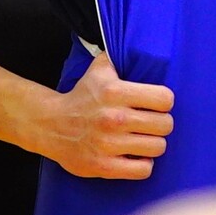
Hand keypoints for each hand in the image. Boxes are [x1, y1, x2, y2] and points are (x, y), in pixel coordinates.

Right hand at [35, 53, 174, 179]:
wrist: (51, 125)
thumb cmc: (81, 97)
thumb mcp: (98, 70)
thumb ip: (119, 57)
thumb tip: (140, 44)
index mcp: (114, 92)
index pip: (164, 99)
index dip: (163, 102)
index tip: (155, 105)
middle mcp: (114, 118)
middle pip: (165, 124)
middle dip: (160, 124)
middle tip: (150, 123)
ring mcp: (108, 144)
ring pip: (158, 147)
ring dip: (153, 144)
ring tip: (143, 139)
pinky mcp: (104, 166)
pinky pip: (143, 170)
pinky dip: (143, 164)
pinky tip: (135, 156)